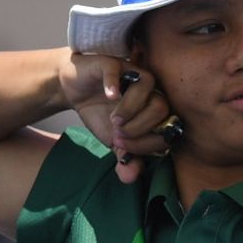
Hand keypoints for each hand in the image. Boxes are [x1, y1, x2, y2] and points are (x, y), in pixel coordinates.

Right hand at [57, 51, 172, 183]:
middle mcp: (151, 91)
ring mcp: (134, 73)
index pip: (167, 127)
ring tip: (114, 120)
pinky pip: (119, 71)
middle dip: (140, 126)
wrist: (75, 90)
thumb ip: (125, 157)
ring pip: (148, 88)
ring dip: (130, 109)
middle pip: (161, 108)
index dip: (148, 142)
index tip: (124, 147)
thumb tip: (130, 178)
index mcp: (156, 110)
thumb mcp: (112, 140)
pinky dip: (114, 85)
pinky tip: (109, 96)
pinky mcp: (114, 63)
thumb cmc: (100, 113)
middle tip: (119, 132)